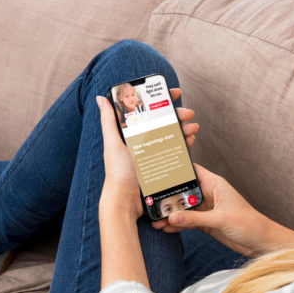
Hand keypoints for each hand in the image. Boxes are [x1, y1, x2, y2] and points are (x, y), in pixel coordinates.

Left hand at [97, 89, 197, 218]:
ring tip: (192, 128)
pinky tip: (189, 141)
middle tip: (188, 113)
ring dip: (184, 128)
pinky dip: (184, 143)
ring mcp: (153, 152)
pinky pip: (175, 150)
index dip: (161, 99)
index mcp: (131, 132)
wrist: (126, 200)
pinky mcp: (161, 164)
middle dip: (178, 114)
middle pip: (163, 121)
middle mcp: (142, 140)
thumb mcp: (112, 143)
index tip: (173, 92)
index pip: (147, 110)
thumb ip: (109, 121)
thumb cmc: (117, 172)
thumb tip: (101, 98)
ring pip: (172, 135)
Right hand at [152, 164, 272, 255]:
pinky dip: (178, 225)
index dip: (177, 170)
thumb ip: (195, 218)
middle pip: (183, 192)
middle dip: (168, 198)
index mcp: (215, 184)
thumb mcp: (220, 219)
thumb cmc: (249, 223)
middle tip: (152, 203)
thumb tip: (173, 217)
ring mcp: (207, 209)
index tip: (159, 171)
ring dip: (171, 215)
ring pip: (184, 209)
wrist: (260, 242)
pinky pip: (188, 222)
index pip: (192, 171)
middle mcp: (209, 194)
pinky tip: (166, 229)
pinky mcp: (206, 223)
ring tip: (155, 222)